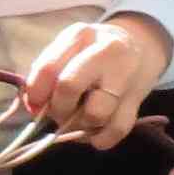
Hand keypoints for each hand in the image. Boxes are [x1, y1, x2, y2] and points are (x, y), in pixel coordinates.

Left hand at [23, 16, 166, 149]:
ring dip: (80, 125)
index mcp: (80, 36)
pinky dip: (101, 138)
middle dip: (57, 109)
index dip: (35, 94)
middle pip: (68, 87)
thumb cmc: (90, 53)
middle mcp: (106, 51)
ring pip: (95, 114)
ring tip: (80, 119)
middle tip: (59, 113)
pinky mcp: (138, 99)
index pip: (47, 69)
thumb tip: (33, 108)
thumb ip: (44, 75)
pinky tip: (95, 132)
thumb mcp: (66, 51)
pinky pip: (117, 130)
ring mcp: (126, 75)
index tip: (34, 106)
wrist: (139, 46)